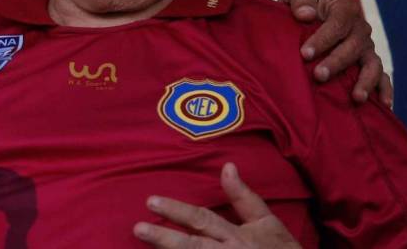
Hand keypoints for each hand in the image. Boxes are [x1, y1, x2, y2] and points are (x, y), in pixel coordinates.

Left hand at [134, 163, 301, 248]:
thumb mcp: (268, 222)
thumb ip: (244, 197)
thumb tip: (227, 166)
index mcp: (237, 236)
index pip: (201, 220)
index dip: (176, 210)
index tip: (150, 201)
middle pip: (191, 246)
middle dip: (163, 238)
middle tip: (138, 229)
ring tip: (145, 245)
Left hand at [279, 0, 392, 106]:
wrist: (297, 29)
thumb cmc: (296, 11)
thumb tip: (306, 14)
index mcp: (343, 9)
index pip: (339, 21)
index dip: (324, 37)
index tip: (305, 54)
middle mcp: (359, 29)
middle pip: (354, 45)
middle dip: (337, 62)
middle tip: (318, 76)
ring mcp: (366, 49)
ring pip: (372, 64)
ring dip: (365, 80)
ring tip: (355, 97)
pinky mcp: (368, 66)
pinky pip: (382, 78)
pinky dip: (385, 90)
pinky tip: (383, 105)